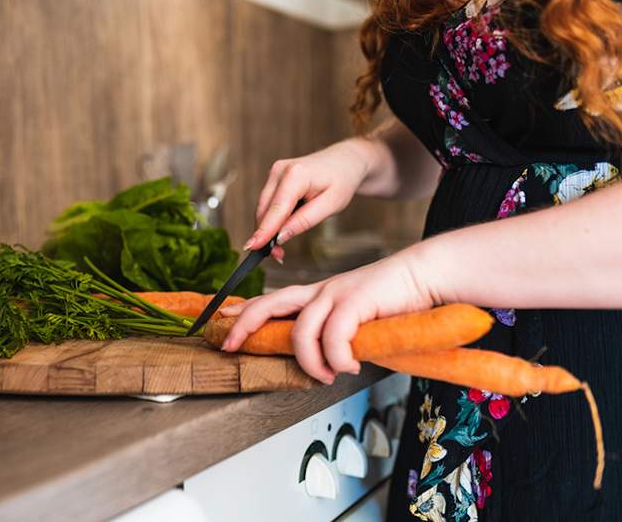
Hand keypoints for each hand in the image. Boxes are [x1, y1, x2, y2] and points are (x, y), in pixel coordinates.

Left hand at [219, 251, 433, 383]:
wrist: (425, 276)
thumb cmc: (395, 302)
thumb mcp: (358, 323)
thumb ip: (338, 339)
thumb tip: (328, 365)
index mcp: (319, 295)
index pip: (273, 300)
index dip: (245, 310)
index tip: (224, 319)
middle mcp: (320, 291)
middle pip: (269, 304)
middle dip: (244, 325)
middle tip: (230, 347)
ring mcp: (335, 293)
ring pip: (301, 330)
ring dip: (311, 362)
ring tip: (327, 375)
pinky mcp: (354, 299)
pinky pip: (332, 335)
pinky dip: (337, 357)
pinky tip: (350, 365)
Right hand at [244, 141, 369, 261]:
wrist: (346, 160)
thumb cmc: (342, 181)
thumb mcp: (331, 205)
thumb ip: (304, 221)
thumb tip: (280, 236)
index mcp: (296, 174)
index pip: (276, 209)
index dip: (264, 231)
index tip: (253, 248)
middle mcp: (280, 170)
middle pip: (265, 210)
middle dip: (267, 235)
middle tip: (278, 257)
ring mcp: (275, 173)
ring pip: (263, 209)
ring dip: (268, 230)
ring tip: (280, 249)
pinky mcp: (274, 179)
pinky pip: (268, 204)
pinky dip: (272, 221)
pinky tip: (281, 232)